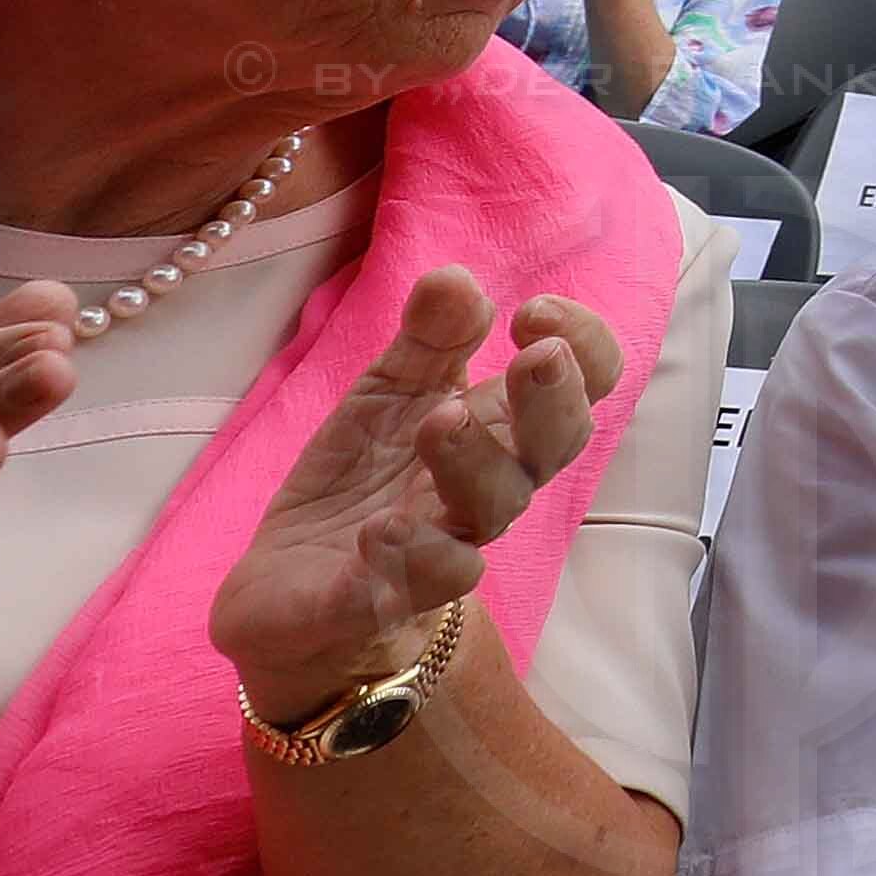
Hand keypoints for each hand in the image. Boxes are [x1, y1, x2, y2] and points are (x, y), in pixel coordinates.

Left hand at [209, 267, 618, 722]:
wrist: (292, 591)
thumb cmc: (365, 483)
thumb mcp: (388, 395)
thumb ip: (428, 337)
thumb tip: (460, 276)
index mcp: (500, 431)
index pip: (580, 388)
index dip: (582, 347)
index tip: (536, 312)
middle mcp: (487, 489)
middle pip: (554, 448)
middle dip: (553, 400)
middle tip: (535, 357)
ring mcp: (441, 545)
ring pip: (491, 510)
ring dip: (473, 459)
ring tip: (440, 419)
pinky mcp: (381, 599)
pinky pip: (413, 585)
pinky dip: (409, 557)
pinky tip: (382, 531)